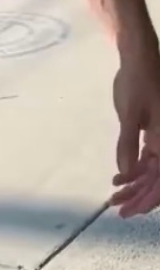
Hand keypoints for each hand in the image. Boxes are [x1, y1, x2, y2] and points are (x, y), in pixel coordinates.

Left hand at [110, 51, 159, 216]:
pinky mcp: (154, 132)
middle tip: (118, 211)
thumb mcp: (130, 113)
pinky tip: (119, 178)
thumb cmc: (137, 81)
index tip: (131, 212)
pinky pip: (148, 158)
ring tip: (114, 198)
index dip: (149, 199)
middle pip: (158, 180)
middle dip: (139, 197)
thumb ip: (128, 143)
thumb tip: (125, 172)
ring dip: (136, 186)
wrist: (139, 57)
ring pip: (152, 171)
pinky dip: (134, 169)